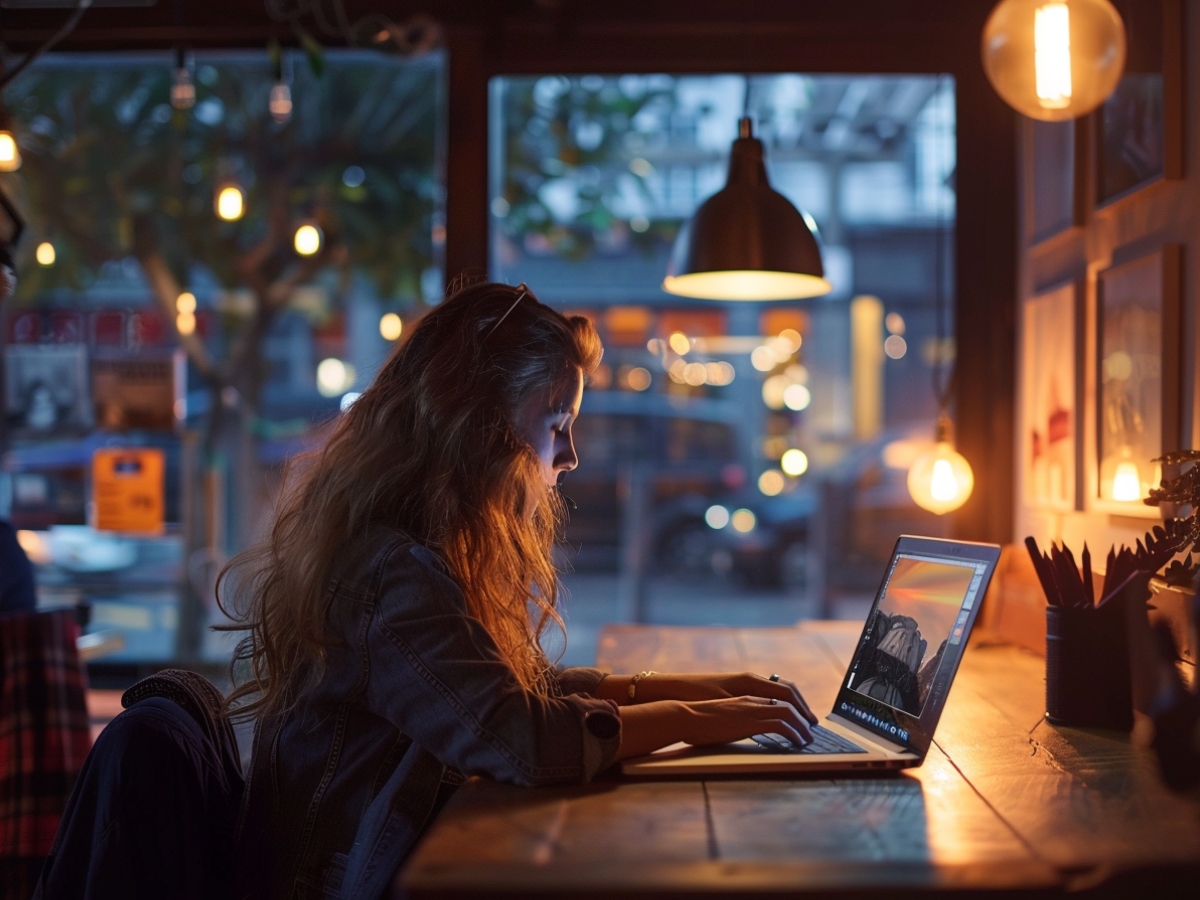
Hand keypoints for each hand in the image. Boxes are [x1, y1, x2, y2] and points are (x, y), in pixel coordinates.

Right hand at [677, 695, 813, 746]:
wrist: (684, 716)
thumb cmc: (697, 719)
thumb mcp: (721, 715)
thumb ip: (735, 717)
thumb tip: (740, 728)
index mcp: (745, 696)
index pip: (777, 695)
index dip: (792, 705)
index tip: (800, 718)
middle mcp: (751, 699)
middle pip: (788, 700)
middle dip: (803, 714)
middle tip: (810, 728)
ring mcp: (751, 709)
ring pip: (788, 712)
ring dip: (802, 726)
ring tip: (808, 739)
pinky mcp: (750, 722)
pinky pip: (780, 725)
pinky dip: (793, 733)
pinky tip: (797, 743)